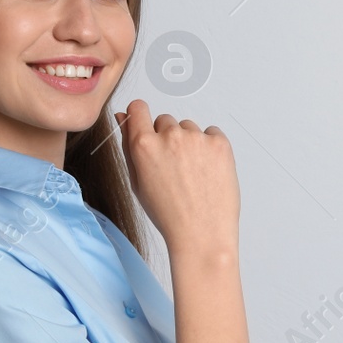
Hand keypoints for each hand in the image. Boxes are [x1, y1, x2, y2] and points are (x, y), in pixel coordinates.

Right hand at [113, 98, 239, 256]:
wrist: (202, 234)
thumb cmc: (169, 214)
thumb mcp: (138, 182)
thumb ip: (128, 145)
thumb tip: (123, 118)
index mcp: (144, 145)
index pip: (138, 108)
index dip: (140, 115)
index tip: (145, 122)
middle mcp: (170, 136)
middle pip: (165, 120)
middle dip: (167, 138)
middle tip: (174, 167)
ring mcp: (196, 138)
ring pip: (189, 128)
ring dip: (189, 143)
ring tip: (192, 174)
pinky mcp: (219, 143)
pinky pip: (212, 134)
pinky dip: (210, 147)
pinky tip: (206, 171)